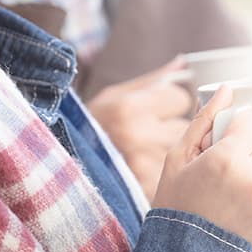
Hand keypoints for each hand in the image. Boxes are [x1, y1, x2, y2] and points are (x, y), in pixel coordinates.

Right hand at [85, 57, 192, 200]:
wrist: (65, 162)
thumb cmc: (92, 125)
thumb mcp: (115, 95)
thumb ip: (154, 81)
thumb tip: (183, 63)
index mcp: (131, 108)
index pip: (183, 99)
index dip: (173, 103)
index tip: (159, 108)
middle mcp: (139, 136)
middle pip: (186, 127)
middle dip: (174, 127)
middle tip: (151, 131)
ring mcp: (143, 166)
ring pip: (182, 152)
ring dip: (170, 150)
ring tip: (146, 150)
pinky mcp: (146, 188)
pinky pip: (172, 174)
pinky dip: (162, 171)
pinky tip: (144, 168)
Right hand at [153, 85, 251, 251]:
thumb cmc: (175, 205)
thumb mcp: (178, 158)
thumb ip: (204, 120)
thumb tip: (228, 88)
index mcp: (227, 158)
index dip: (239, 131)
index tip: (225, 144)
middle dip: (248, 152)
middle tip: (223, 174)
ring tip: (231, 194)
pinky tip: (239, 211)